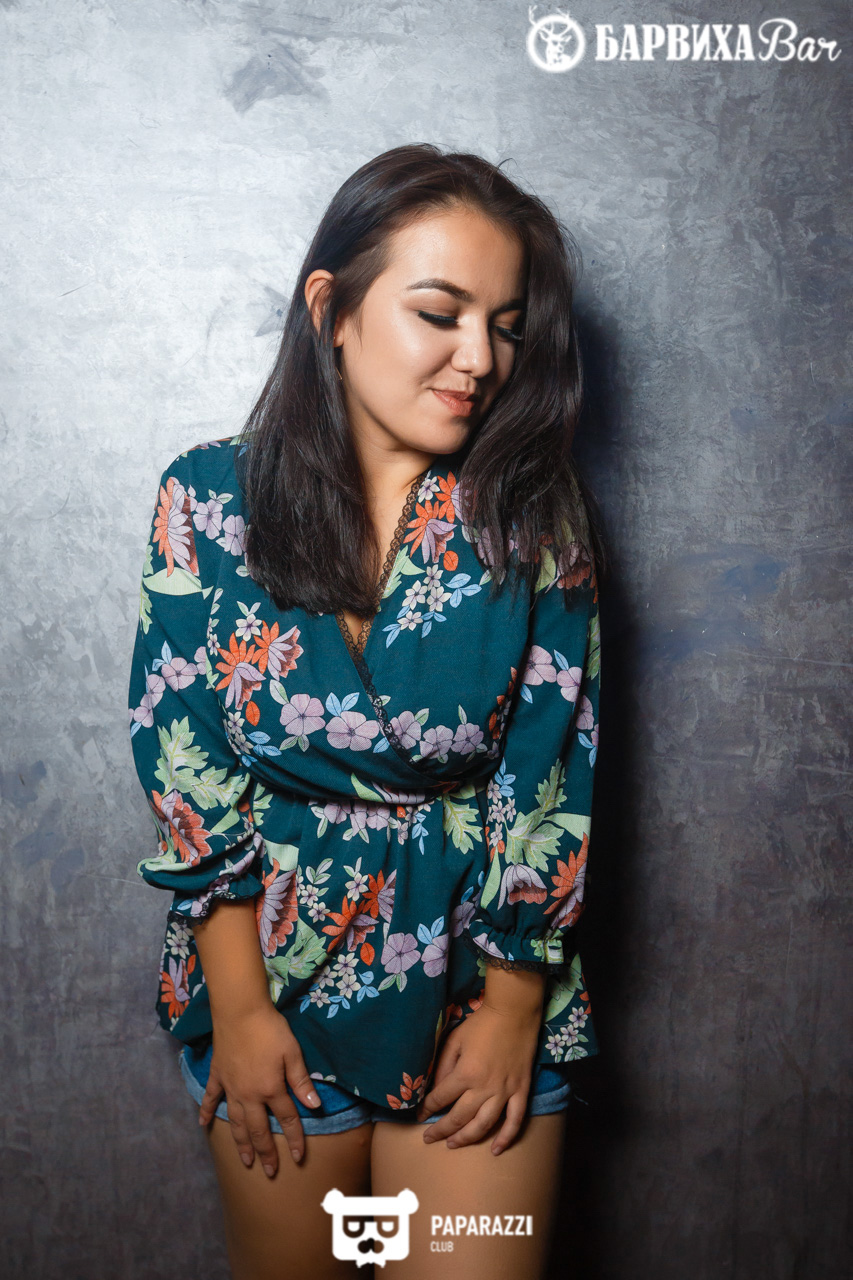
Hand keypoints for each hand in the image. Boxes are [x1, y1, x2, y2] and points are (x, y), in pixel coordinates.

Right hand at [197, 1005, 321, 1174]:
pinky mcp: (217, 1075)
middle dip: (265, 1152)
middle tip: (269, 1172)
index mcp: (270, 1089)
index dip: (295, 1139)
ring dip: (240, 1143)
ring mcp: (230, 1087)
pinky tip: (203, 1126)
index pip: (287, 1119)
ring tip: (245, 1160)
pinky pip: (210, 1098)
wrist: (240, 1011)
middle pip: (258, 1129)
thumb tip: (314, 1107)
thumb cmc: (270, 1029)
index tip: (299, 1157)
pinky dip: (206, 1112)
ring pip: (235, 1122)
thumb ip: (301, 1081)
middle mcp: (249, 1095)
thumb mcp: (292, 1053)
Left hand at [414, 1001, 540, 1155]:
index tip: (420, 1114)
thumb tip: (437, 1088)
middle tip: (429, 1138)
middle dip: (441, 1131)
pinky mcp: (521, 1091)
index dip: (427, 1109)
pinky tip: (496, 1150)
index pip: (441, 1099)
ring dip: (466, 1138)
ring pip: (484, 1125)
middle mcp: (484, 1088)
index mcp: (465, 1073)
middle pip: (459, 1118)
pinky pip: (515, 1120)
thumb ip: (443, 1065)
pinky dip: (506, 1138)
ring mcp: (505, 1091)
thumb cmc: (482, 1024)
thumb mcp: (455, 1040)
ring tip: (452, 1145)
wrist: (514, 1012)